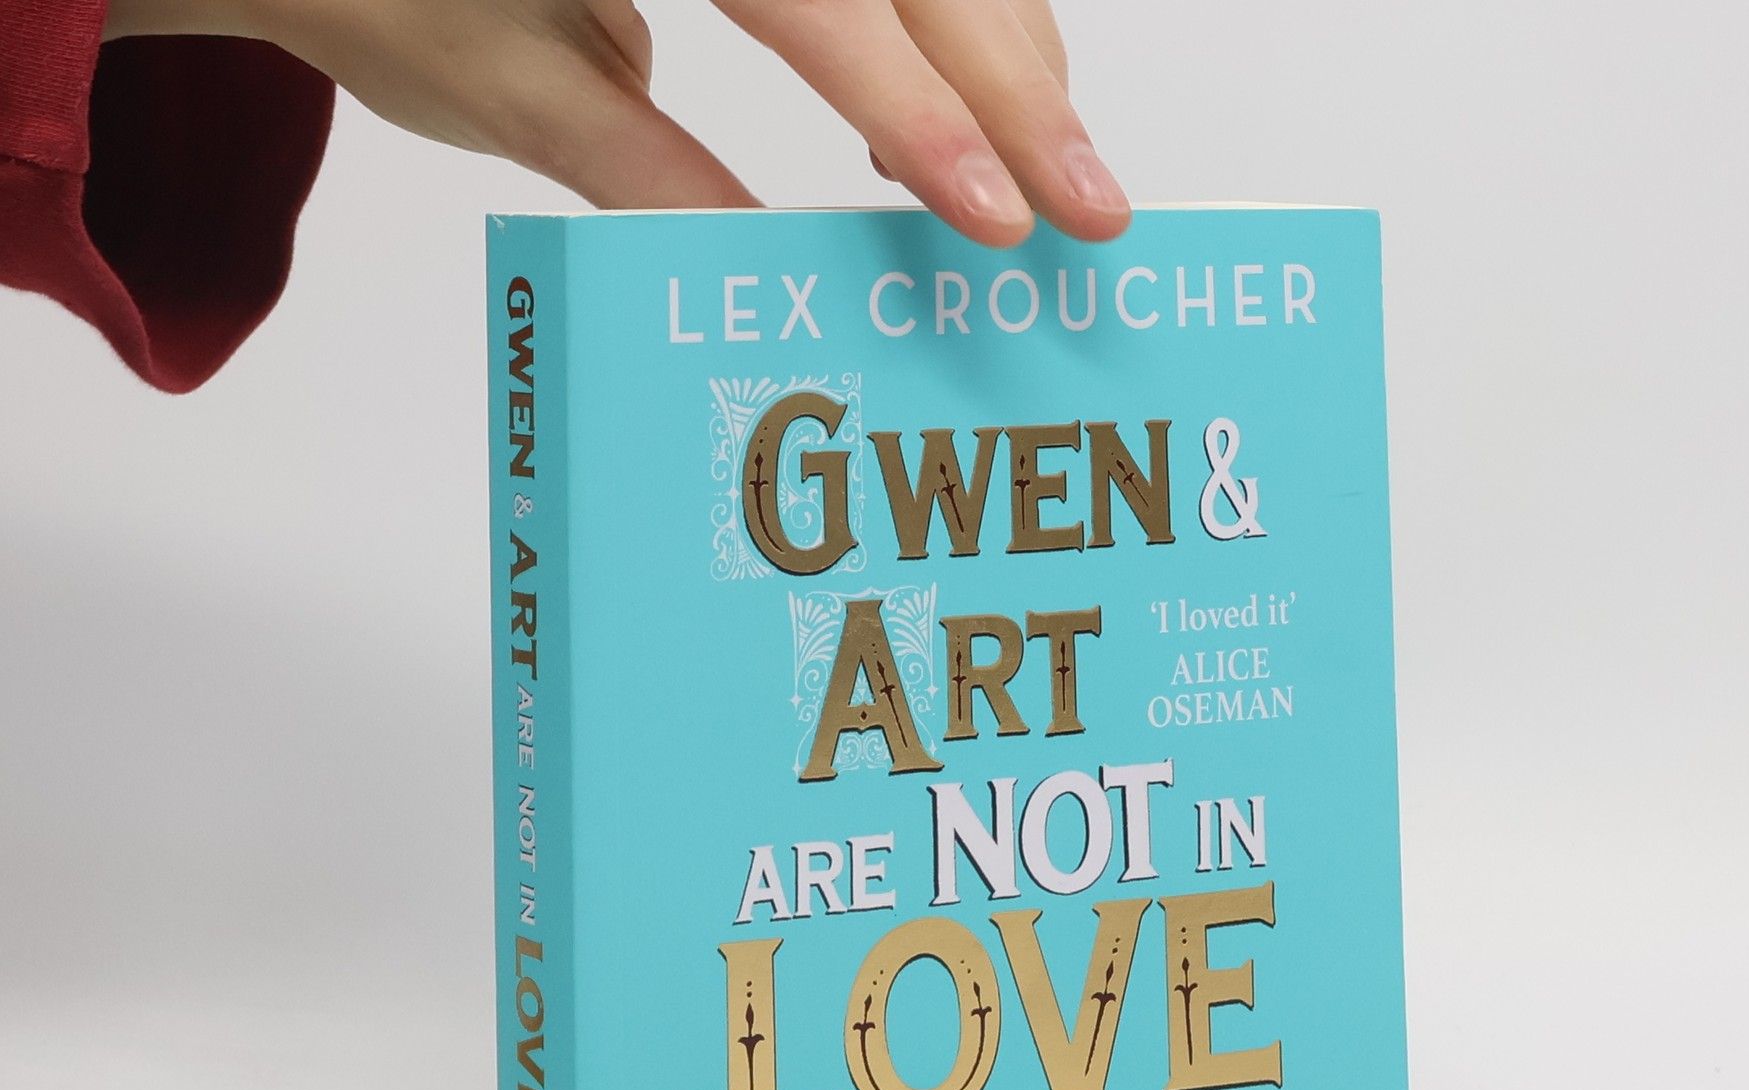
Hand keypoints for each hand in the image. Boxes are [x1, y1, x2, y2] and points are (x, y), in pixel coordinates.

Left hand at [103, 0, 1129, 246]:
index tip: (992, 215)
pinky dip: (951, 12)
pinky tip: (965, 95)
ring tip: (1047, 169)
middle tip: (1092, 208)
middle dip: (1016, 79)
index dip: (923, 106)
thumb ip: (651, 167)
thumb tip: (777, 258)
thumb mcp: (508, 85)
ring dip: (1007, 43)